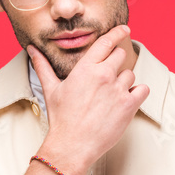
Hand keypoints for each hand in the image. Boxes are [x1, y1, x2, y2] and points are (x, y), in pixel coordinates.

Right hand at [28, 25, 149, 174]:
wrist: (72, 145)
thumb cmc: (61, 119)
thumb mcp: (50, 89)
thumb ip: (43, 66)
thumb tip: (31, 50)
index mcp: (85, 68)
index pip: (106, 42)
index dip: (117, 33)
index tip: (124, 29)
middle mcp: (103, 75)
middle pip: (120, 55)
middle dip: (116, 63)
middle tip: (108, 77)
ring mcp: (117, 90)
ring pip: (130, 74)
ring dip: (124, 82)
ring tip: (110, 97)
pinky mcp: (129, 105)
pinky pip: (143, 89)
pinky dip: (137, 93)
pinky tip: (126, 100)